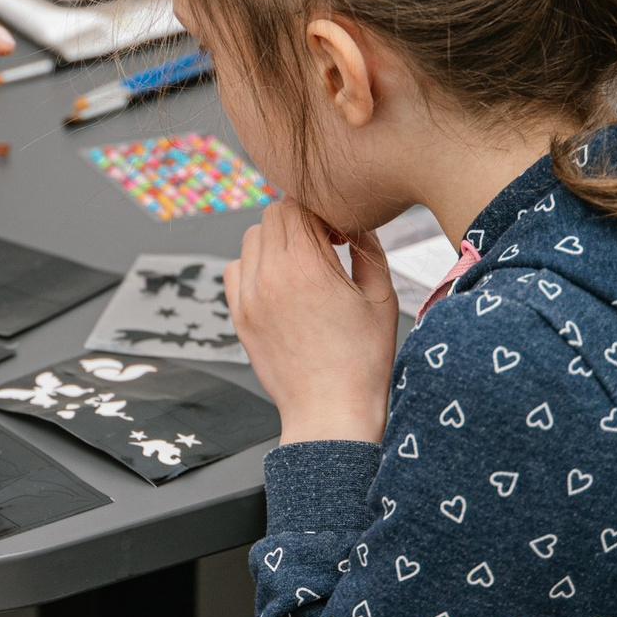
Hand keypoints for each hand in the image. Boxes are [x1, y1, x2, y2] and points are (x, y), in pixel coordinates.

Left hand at [224, 203, 400, 445]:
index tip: (340, 233)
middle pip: (273, 215)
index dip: (322, 210)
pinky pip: (235, 269)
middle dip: (300, 220)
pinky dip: (255, 266)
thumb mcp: (381, 299)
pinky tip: (280, 284)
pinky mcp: (239, 316)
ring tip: (303, 265)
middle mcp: (271, 276)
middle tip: (325, 245)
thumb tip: (357, 222)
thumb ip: (369, 249)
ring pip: (252, 239)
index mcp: (307, 266)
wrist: (330, 411)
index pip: (298, 204)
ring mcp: (249, 296)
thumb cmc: (362, 360)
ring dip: (276, 240)